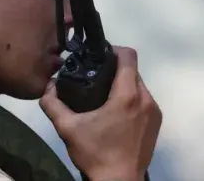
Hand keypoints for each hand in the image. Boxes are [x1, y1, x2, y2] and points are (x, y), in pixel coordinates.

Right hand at [39, 46, 161, 180]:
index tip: (98, 55)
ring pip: (139, 85)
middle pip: (132, 70)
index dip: (113, 49)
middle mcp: (145, 99)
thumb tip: (47, 86)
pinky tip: (116, 112)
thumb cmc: (95, 154)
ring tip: (103, 95)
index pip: (128, 56)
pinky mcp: (156, 123)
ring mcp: (154, 111)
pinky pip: (144, 100)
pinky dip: (131, 99)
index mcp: (127, 95)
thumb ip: (52, 103)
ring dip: (123, 84)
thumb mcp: (67, 128)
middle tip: (95, 75)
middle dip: (115, 69)